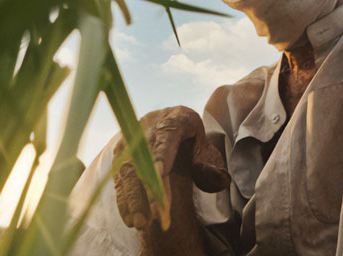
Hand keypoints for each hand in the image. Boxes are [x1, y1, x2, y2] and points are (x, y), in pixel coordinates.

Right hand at [113, 106, 229, 233]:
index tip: (160, 176)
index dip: (162, 155)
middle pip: (144, 157)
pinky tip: (131, 219)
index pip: (167, 136)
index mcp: (177, 118)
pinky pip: (120, 177)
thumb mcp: (207, 150)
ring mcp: (133, 138)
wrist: (175, 130)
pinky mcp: (121, 153)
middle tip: (155, 217)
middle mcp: (150, 125)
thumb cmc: (194, 143)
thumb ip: (212, 166)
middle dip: (147, 189)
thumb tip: (222, 180)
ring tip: (141, 224)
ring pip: (128, 169)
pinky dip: (124, 199)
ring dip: (133, 198)